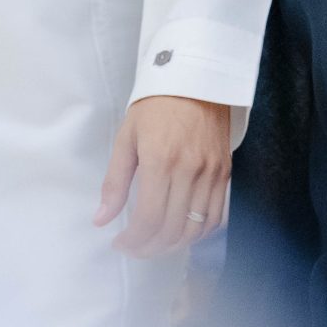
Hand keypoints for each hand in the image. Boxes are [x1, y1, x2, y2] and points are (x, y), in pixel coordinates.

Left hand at [95, 95, 230, 257]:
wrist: (196, 78)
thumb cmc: (156, 105)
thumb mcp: (127, 138)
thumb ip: (115, 182)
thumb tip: (102, 219)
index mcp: (161, 160)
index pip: (149, 219)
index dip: (133, 241)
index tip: (120, 243)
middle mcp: (190, 170)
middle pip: (171, 230)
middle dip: (149, 248)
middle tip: (134, 248)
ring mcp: (211, 172)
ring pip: (195, 228)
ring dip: (173, 246)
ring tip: (155, 243)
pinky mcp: (225, 171)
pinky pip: (216, 216)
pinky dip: (198, 232)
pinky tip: (181, 231)